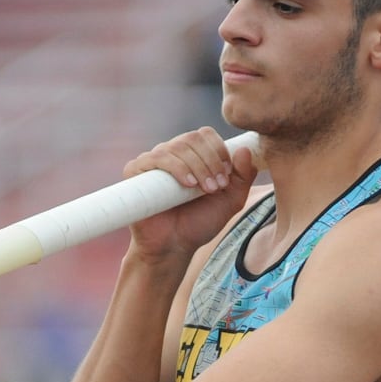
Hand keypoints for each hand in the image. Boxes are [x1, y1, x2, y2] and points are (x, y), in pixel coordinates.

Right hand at [124, 127, 256, 264]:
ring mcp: (152, 161)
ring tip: (204, 190)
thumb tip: (245, 150)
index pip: (205, 135)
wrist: (173, 246)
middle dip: (211, 160)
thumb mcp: (230, 201)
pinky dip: (176, 167)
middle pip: (192, 137)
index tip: (226, 175)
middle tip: (217, 186)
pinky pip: (156, 158)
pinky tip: (187, 184)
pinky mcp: (135, 172)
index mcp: (192, 155)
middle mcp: (171, 154)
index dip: (219, 150)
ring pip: (177, 146)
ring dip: (197, 166)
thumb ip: (243, 177)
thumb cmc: (198, 223)